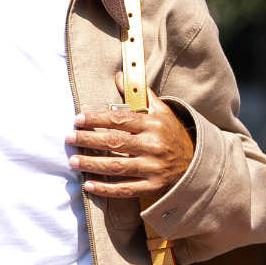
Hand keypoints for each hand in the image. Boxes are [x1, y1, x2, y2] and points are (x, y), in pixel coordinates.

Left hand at [68, 70, 193, 201]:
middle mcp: (153, 145)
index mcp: (153, 124)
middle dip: (88, 140)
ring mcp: (153, 168)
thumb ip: (140, 94)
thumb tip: (119, 75)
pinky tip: (88, 185)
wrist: (195, 163)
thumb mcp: (161, 111)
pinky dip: (105, 189)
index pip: (120, 119)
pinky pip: (125, 189)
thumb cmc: (171, 134)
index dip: (97, 119)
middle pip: (114, 142)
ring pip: (116, 166)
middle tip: (69, 138)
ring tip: (73, 161)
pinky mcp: (152, 186)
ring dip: (92, 164)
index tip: (78, 119)